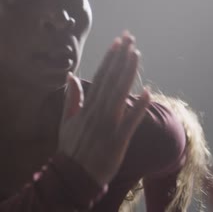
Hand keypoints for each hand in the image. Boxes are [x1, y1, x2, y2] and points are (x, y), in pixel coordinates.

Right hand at [57, 31, 150, 184]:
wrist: (74, 175)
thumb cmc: (71, 148)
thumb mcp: (66, 121)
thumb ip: (71, 98)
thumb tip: (71, 76)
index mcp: (86, 107)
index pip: (100, 77)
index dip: (109, 59)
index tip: (117, 42)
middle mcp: (97, 112)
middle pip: (111, 80)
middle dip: (121, 58)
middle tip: (130, 38)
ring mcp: (108, 125)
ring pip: (120, 94)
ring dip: (128, 73)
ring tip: (136, 53)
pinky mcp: (118, 139)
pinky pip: (130, 121)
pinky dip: (138, 107)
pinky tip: (147, 92)